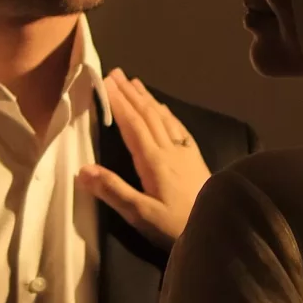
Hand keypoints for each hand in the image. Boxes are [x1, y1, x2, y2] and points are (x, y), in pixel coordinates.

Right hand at [76, 70, 211, 249]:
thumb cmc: (176, 226)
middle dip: (130, 93)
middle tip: (115, 73)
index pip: (132, 125)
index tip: (105, 82)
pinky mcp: (196, 159)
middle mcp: (169, 150)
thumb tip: (83, 169)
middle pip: (147, 115)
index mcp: (154, 161)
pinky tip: (163, 108)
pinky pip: (179, 128)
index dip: (118, 103)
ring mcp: (185, 153)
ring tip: (134, 82)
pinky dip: (167, 113)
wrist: (219, 230)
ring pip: (163, 117)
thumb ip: (113, 191)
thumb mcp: (140, 215)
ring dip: (147, 98)